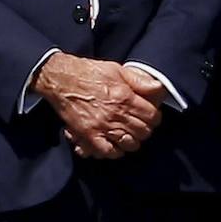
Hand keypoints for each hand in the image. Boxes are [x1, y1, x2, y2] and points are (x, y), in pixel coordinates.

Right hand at [33, 52, 161, 158]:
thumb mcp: (117, 69)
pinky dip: (114, 151)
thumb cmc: (89, 73)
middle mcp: (116, 114)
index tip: (151, 117)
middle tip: (141, 126)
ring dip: (132, 141)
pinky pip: (107, 151)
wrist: (62, 80)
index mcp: (125, 97)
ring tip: (130, 135)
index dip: (154, 118)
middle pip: (143, 132)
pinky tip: (116, 145)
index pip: (151, 116)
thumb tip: (158, 87)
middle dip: (145, 129)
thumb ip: (139, 80)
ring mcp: (102, 126)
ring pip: (128, 143)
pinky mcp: (89, 135)